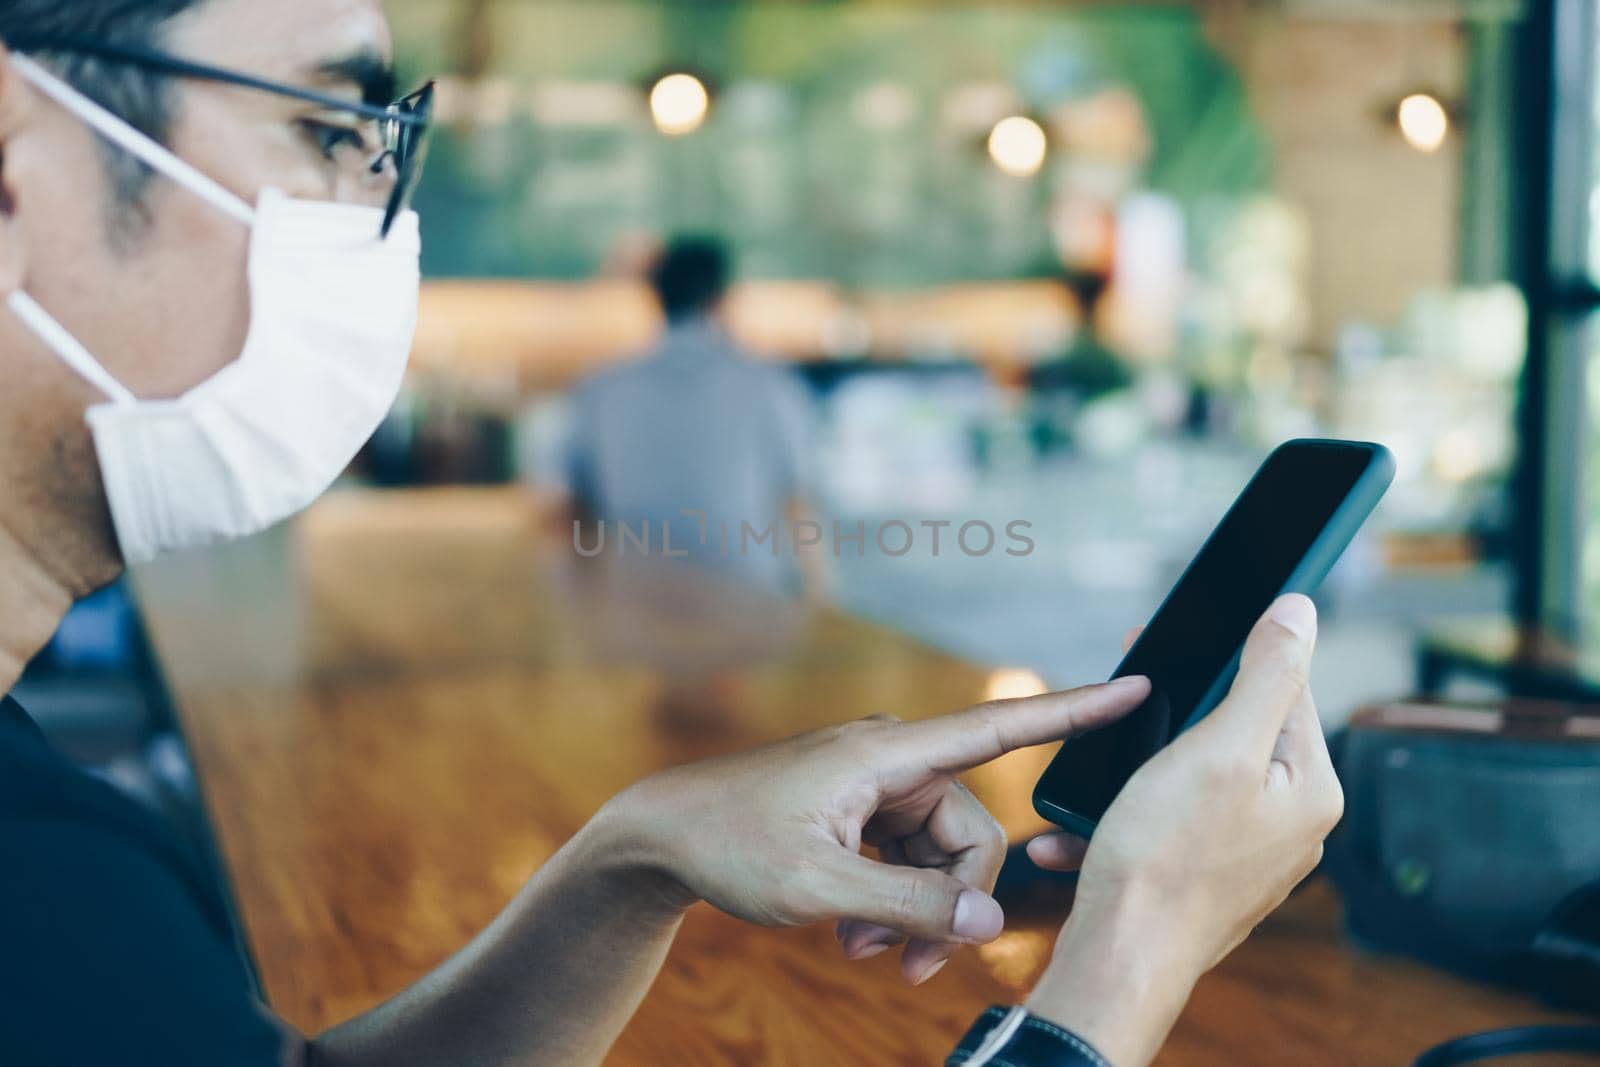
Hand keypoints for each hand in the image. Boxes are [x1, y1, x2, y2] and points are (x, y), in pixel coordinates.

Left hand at [600, 677, 1149, 984]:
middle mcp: (891, 761)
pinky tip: (857, 936)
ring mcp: (876, 787)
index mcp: (887, 754)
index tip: (1137, 686)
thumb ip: (910, 901)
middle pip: (971, 831)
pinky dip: (895, 901)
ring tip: (866, 952)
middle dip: (952, 901)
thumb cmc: (728, 846)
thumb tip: (993, 917)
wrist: (661, 837)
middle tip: (910, 964)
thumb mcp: (818, 886)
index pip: (1000, 726)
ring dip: (917, 911)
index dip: (1074, 709)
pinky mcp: (860, 812)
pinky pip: (908, 858)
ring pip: (941, 854)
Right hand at [1025, 595, 1343, 1066]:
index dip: (1230, 657)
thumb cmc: (1167, 858)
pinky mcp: (1202, 879)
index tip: (1179, 644)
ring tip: (1102, 772)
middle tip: (1130, 704)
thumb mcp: (1220, 747)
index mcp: (1311, 789)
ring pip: (1193, 778)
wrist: (1120, 957)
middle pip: (1238, 733)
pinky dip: (1124, 817)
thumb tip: (1301, 610)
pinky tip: (1086, 824)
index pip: (1285, 690)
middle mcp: (1290, 825)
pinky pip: (1165, 826)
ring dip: (1141, 767)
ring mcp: (1246, 857)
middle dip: (1178, 717)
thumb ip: (1267, 674)